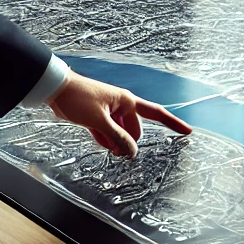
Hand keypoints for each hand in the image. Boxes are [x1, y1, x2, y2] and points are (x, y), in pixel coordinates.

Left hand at [48, 72, 191, 157]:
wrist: (56, 89)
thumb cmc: (77, 98)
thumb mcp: (99, 121)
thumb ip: (117, 137)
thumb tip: (132, 151)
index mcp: (128, 102)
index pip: (158, 113)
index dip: (173, 123)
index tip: (188, 131)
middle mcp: (123, 105)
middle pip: (135, 129)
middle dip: (130, 142)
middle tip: (120, 154)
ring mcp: (110, 111)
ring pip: (121, 132)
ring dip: (117, 142)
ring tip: (109, 149)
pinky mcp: (99, 116)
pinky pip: (109, 132)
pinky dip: (107, 139)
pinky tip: (103, 144)